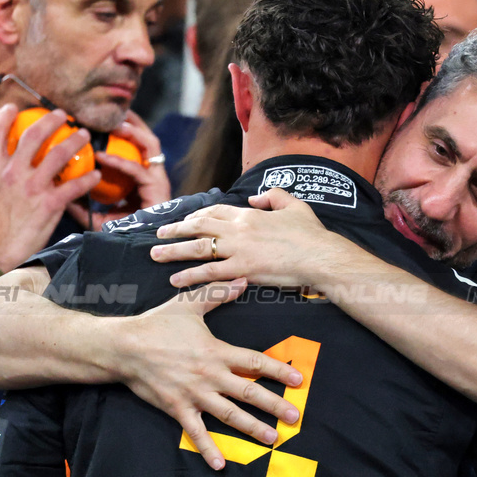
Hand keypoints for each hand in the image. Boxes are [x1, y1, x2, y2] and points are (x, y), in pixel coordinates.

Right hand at [0, 104, 102, 271]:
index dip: (5, 116)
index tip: (14, 107)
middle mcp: (12, 173)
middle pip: (34, 135)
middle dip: (51, 120)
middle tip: (63, 115)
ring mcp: (32, 187)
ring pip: (59, 154)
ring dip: (74, 141)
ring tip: (84, 135)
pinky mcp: (49, 204)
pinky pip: (74, 186)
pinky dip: (87, 179)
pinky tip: (95, 176)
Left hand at [66, 111, 171, 230]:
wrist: (140, 254)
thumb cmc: (124, 237)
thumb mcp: (99, 217)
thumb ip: (82, 203)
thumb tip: (57, 189)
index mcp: (140, 178)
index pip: (134, 147)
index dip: (121, 131)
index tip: (99, 119)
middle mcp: (151, 174)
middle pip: (145, 139)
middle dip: (131, 121)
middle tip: (111, 109)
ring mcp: (157, 180)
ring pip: (150, 145)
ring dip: (133, 131)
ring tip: (113, 122)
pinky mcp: (157, 189)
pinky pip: (138, 170)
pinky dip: (119, 161)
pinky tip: (102, 157)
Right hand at [116, 281, 304, 468]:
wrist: (123, 347)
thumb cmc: (157, 324)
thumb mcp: (189, 304)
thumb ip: (217, 293)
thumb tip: (241, 280)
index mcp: (216, 352)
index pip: (254, 362)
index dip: (278, 371)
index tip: (298, 380)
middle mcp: (209, 376)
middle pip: (248, 393)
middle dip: (274, 405)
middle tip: (295, 417)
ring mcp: (194, 395)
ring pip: (229, 415)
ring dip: (252, 428)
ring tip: (272, 438)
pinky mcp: (177, 409)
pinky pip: (195, 432)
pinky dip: (208, 449)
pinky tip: (221, 464)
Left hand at [151, 189, 342, 288]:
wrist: (320, 256)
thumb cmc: (311, 234)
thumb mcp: (294, 205)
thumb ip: (272, 196)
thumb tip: (253, 197)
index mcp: (249, 214)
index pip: (215, 212)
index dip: (196, 216)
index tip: (185, 220)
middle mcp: (239, 230)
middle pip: (199, 227)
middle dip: (176, 230)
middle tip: (159, 234)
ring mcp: (239, 250)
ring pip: (198, 249)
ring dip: (174, 251)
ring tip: (156, 255)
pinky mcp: (243, 270)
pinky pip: (210, 273)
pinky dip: (190, 276)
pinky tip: (176, 280)